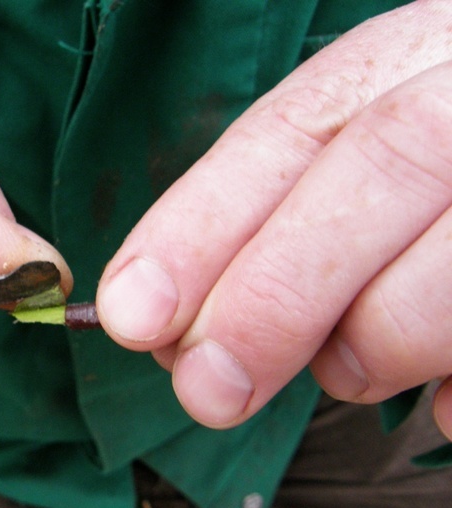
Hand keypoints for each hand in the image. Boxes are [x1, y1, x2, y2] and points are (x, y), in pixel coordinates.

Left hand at [97, 1, 451, 438]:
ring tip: (349, 370)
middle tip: (207, 391)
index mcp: (402, 60)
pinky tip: (449, 401)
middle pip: (377, 166)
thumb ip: (266, 229)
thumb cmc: (427, 185)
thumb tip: (168, 329)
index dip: (200, 226)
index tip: (132, 315)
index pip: (287, 133)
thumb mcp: (347, 170)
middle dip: (274, 295)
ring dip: (376, 341)